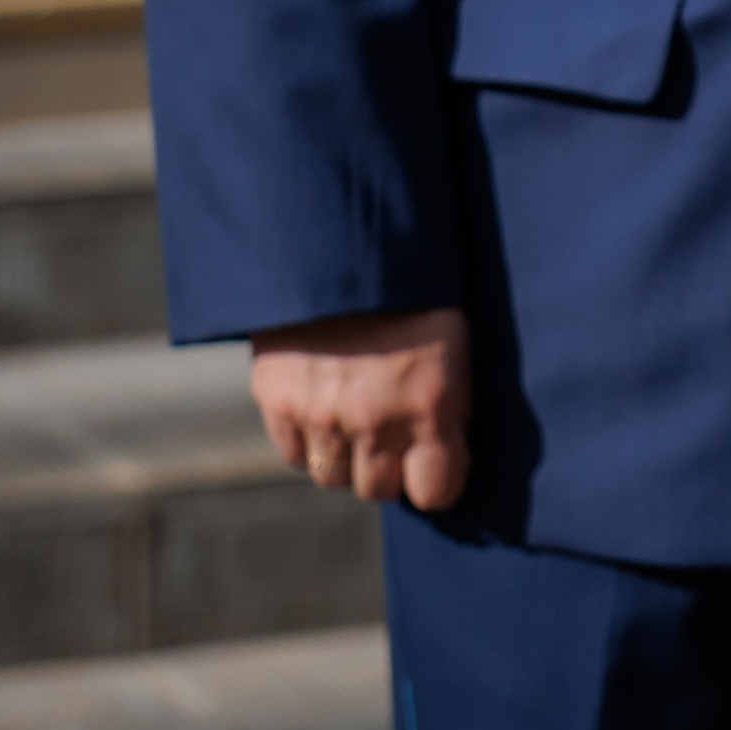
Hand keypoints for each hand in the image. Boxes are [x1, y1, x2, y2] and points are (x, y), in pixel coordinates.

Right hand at [249, 307, 471, 509]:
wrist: (339, 238)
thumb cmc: (412, 289)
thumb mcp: (453, 340)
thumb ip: (451, 406)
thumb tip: (450, 458)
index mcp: (430, 402)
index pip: (435, 491)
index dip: (436, 480)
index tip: (434, 464)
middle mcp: (374, 417)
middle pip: (378, 490)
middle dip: (388, 469)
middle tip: (390, 433)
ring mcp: (322, 413)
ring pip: (332, 477)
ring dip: (346, 456)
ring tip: (354, 414)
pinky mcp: (277, 400)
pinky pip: (294, 453)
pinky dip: (308, 439)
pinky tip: (321, 404)